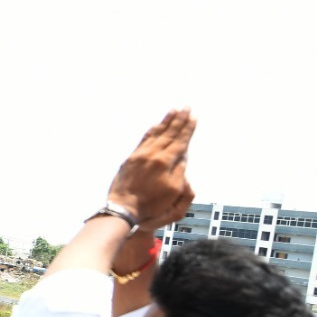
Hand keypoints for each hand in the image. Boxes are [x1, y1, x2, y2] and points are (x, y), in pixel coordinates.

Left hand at [107, 109, 196, 227]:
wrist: (123, 208)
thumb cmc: (150, 204)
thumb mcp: (173, 190)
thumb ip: (179, 170)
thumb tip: (182, 155)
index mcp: (164, 161)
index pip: (180, 141)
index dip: (188, 129)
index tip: (193, 118)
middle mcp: (151, 154)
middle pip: (168, 133)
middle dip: (179, 120)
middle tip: (186, 108)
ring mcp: (139, 155)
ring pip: (155, 134)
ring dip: (165, 122)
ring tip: (173, 111)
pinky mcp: (130, 159)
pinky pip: (143, 140)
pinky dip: (151, 131)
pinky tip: (155, 126)